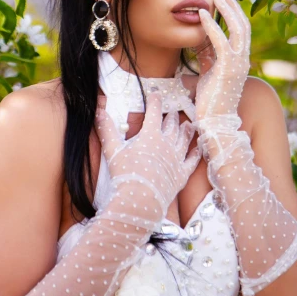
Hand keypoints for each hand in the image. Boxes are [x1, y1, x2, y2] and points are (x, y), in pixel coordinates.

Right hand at [95, 89, 200, 219]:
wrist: (140, 201)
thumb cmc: (125, 175)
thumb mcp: (112, 150)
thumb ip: (106, 129)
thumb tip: (98, 111)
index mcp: (150, 135)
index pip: (154, 112)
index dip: (155, 101)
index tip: (156, 94)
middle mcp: (166, 144)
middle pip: (171, 126)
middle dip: (170, 117)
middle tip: (172, 112)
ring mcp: (176, 159)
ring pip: (184, 140)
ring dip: (186, 131)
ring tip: (189, 124)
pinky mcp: (181, 175)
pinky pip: (191, 161)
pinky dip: (195, 154)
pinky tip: (198, 149)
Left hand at [193, 0, 251, 123]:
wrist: (214, 124)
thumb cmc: (210, 102)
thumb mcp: (208, 74)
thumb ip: (206, 58)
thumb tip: (198, 44)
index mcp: (239, 60)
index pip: (241, 30)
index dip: (234, 12)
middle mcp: (243, 60)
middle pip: (244, 25)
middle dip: (233, 5)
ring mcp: (238, 64)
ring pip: (238, 29)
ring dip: (227, 10)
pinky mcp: (227, 69)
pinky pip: (222, 42)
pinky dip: (212, 26)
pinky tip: (202, 14)